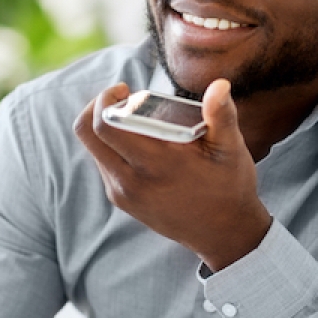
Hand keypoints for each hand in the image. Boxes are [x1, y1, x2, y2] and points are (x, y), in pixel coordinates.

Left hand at [73, 79, 271, 271]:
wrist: (223, 233)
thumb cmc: (228, 186)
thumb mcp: (231, 149)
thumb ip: (222, 115)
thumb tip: (219, 85)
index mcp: (155, 164)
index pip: (105, 125)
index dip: (105, 99)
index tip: (124, 89)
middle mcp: (131, 181)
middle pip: (86, 134)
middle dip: (97, 107)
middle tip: (122, 98)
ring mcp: (122, 194)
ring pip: (93, 149)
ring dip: (105, 127)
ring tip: (132, 118)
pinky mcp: (121, 202)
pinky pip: (104, 165)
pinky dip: (112, 147)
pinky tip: (137, 141)